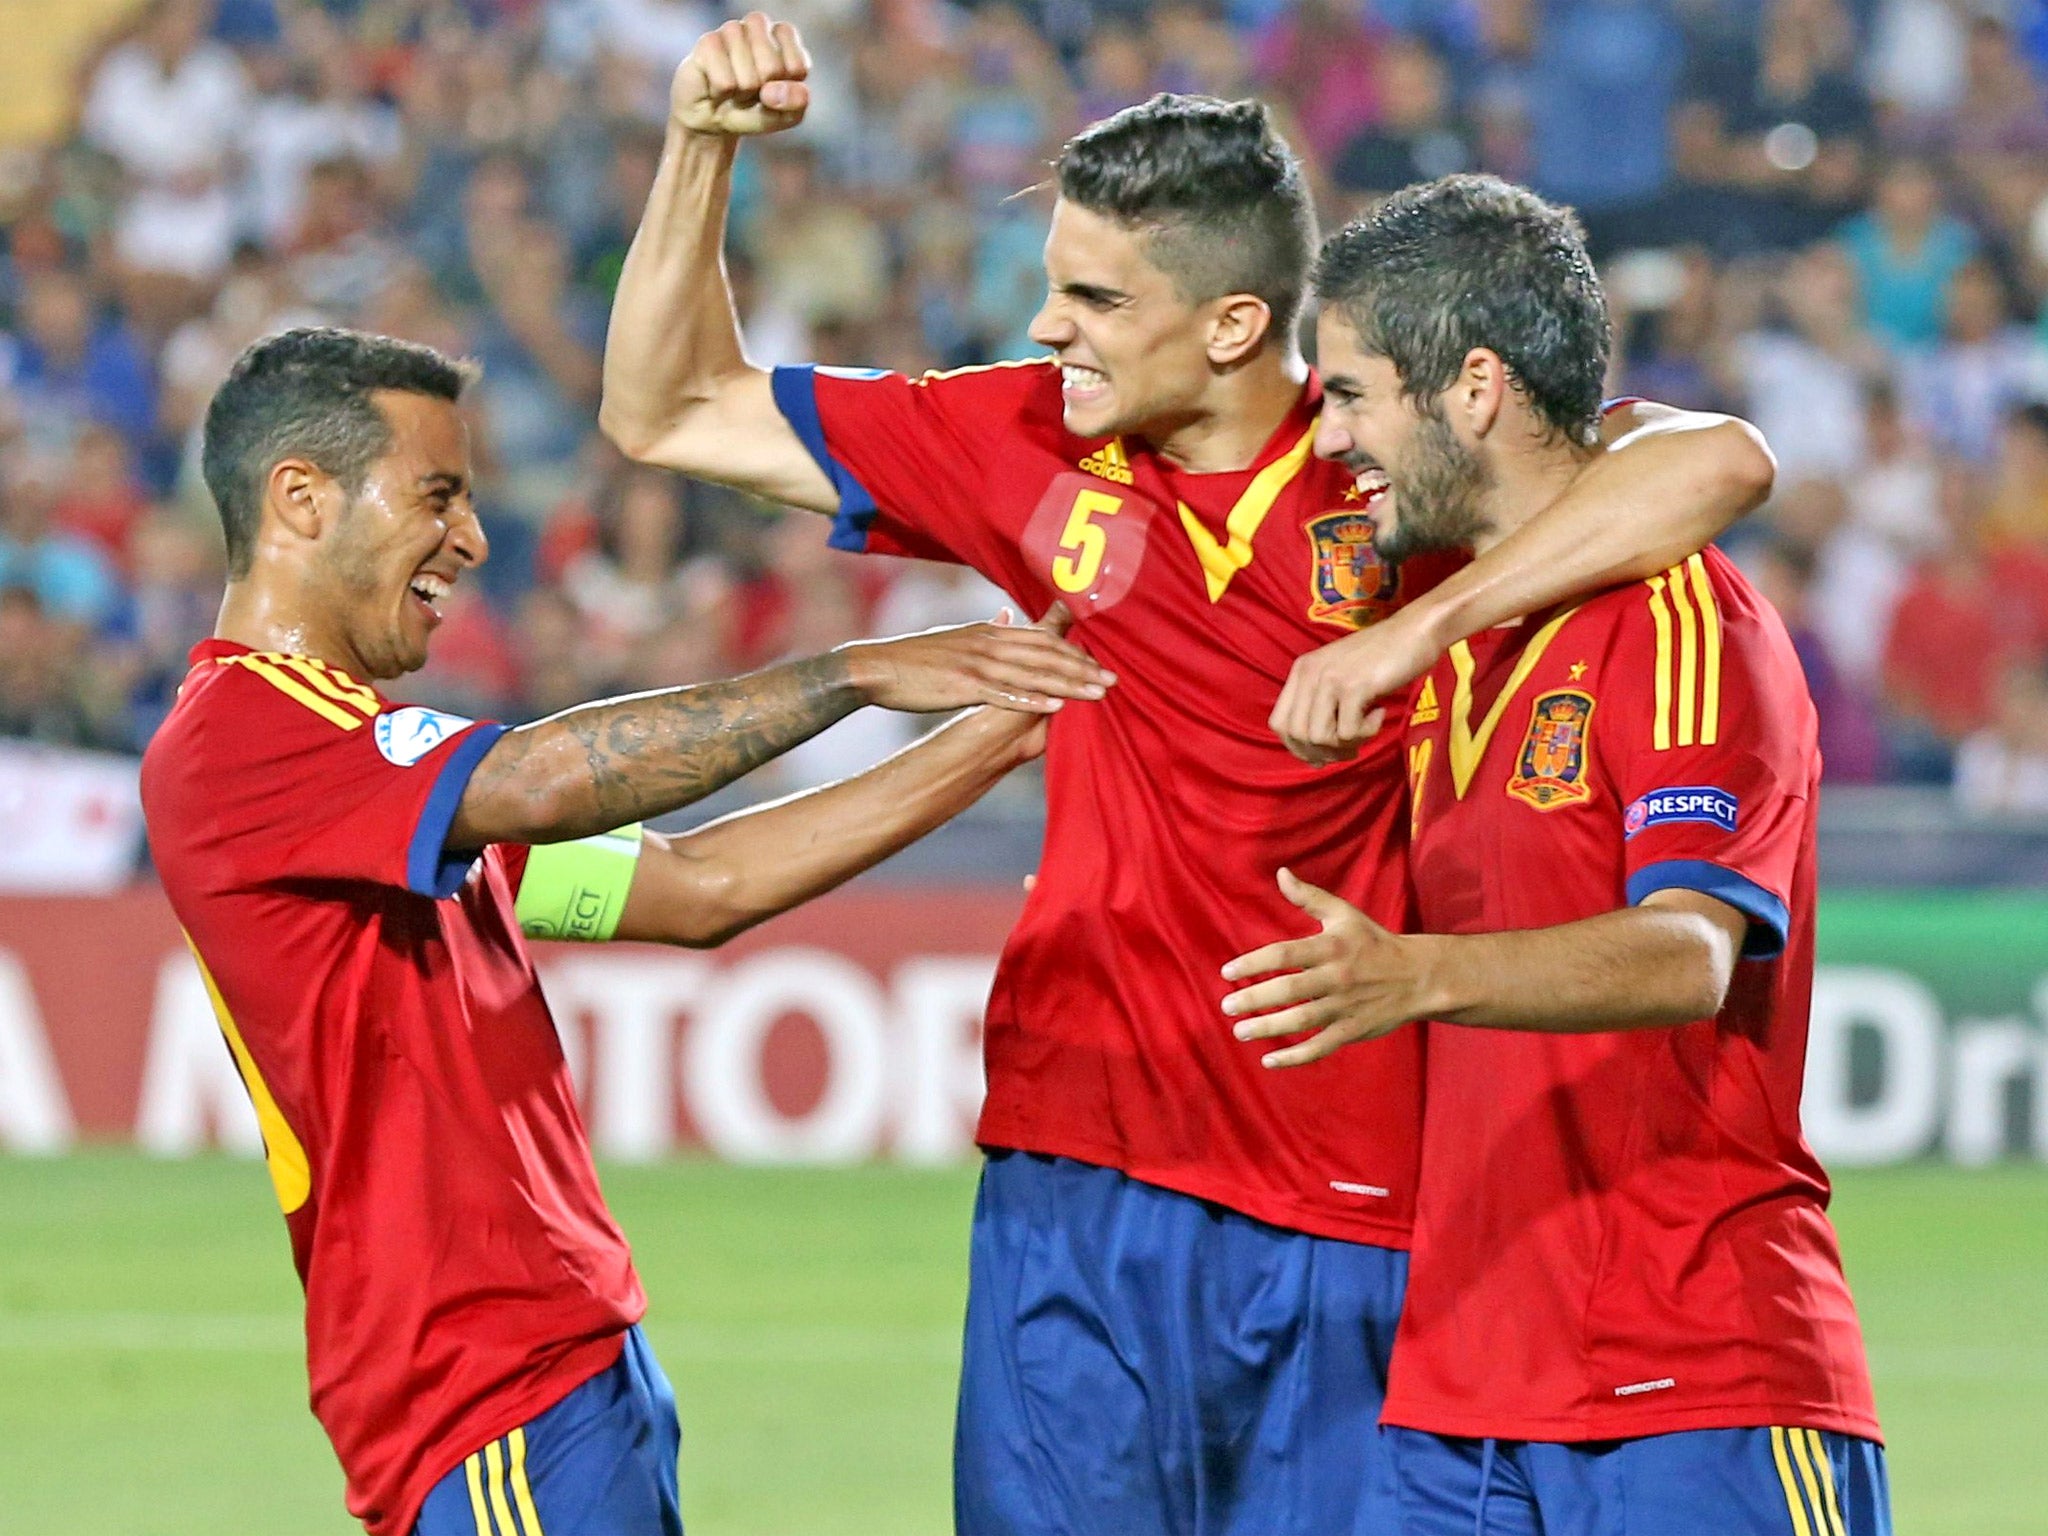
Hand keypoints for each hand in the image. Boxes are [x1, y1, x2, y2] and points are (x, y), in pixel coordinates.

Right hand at [672, 13, 811, 137]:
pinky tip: (716, 87)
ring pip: (748, 79)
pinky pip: (726, 84)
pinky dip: (722, 96)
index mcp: (784, 36)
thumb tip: (773, 92)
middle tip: (750, 92)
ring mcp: (732, 29)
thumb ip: (792, 104)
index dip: (785, 90)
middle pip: (772, 69)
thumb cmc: (753, 109)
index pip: (797, 66)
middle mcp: (758, 25)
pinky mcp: (708, 42)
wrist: (711, 118)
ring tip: (733, 90)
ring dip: (741, 96)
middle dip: (761, 93)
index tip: (774, 90)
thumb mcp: (783, 115)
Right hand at [838, 601, 1114, 713]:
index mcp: (989, 632)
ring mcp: (977, 664)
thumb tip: (1006, 618)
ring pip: (1033, 673)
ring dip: (1069, 683)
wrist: (876, 667)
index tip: (1098, 660)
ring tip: (1098, 693)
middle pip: (1045, 654)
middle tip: (1114, 679)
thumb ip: (985, 631)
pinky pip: (1004, 693)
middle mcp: (989, 643)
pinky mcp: (963, 685)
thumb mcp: (955, 638)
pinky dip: (1031, 699)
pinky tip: (1055, 706)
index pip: (1041, 638)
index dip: (1072, 649)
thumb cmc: (915, 658)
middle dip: (1082, 667)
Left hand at [1220, 869, 1436, 1066]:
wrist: (1419, 976)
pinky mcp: (1354, 1030)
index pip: (1284, 955)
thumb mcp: (1344, 914)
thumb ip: (1309, 897)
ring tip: (1240, 1031)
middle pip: (1289, 990)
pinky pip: (1321, 1046)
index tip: (1227, 973)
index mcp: (1331, 947)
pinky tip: (1269, 1060)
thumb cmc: (1374, 942)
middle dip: (1254, 999)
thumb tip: (1281, 873)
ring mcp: (1346, 1006)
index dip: (1253, 963)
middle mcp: (1337, 977)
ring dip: (1268, 1028)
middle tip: (1226, 1006)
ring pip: (1302, 1021)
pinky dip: (1295, 1057)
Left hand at [1269, 607, 1439, 763]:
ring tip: (1365, 730)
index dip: (1297, 746)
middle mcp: (1310, 673)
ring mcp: (1330, 679)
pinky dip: (1367, 733)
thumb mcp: (1339, 677)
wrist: (1413, 632)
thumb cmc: (1380, 658)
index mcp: (1301, 670)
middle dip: (1322, 752)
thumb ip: (1322, 708)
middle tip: (1350, 748)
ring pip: (1319, 737)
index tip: (1322, 753)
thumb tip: (1315, 758)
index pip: (1278, 723)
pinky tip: (1379, 713)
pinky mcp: (1355, 687)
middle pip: (1297, 735)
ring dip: (1345, 745)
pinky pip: (1348, 732)